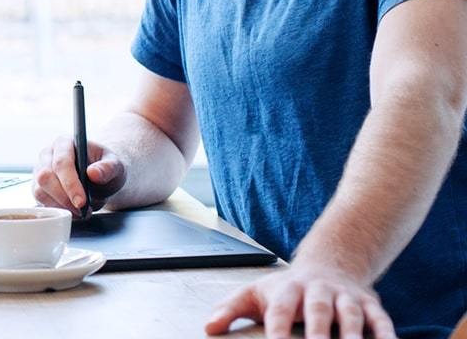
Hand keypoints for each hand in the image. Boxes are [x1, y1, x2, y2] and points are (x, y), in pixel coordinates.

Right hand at [32, 135, 125, 214]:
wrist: (99, 179)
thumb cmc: (105, 169)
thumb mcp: (115, 166)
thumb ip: (108, 168)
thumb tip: (93, 173)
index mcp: (64, 143)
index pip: (61, 162)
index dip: (70, 183)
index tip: (82, 202)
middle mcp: (47, 154)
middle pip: (45, 176)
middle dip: (64, 197)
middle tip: (82, 210)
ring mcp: (40, 170)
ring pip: (39, 190)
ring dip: (59, 205)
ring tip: (79, 211)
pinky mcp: (38, 187)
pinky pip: (40, 201)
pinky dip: (55, 209)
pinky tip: (70, 211)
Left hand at [204, 262, 395, 338]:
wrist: (329, 263)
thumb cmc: (287, 289)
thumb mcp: (256, 293)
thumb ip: (231, 309)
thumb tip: (208, 327)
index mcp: (288, 289)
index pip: (280, 310)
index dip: (277, 328)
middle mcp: (319, 291)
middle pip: (319, 311)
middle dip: (319, 333)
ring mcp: (346, 297)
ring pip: (352, 315)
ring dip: (353, 335)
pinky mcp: (370, 304)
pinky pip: (381, 320)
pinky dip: (386, 334)